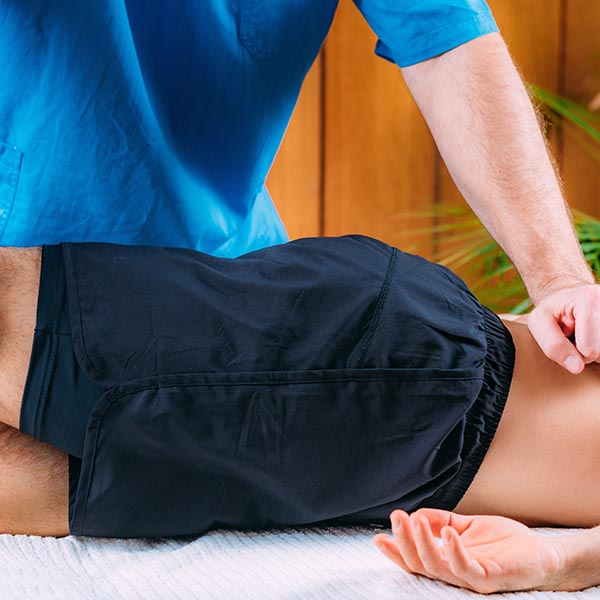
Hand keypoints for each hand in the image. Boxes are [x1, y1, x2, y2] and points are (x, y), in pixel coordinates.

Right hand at [373, 509, 568, 593]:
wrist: (542, 553)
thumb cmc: (504, 542)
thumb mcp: (465, 525)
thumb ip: (441, 520)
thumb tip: (414, 514)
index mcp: (447, 561)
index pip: (415, 560)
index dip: (395, 551)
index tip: (378, 537)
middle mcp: (455, 573)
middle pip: (420, 564)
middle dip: (403, 542)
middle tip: (395, 518)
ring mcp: (471, 578)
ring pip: (437, 567)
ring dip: (422, 543)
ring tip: (414, 520)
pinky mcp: (490, 578)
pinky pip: (466, 569)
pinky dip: (453, 550)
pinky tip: (447, 531)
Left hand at [528, 284, 599, 373]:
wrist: (569, 298)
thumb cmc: (552, 311)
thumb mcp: (539, 322)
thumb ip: (553, 345)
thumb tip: (577, 368)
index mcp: (589, 300)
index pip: (590, 350)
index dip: (575, 352)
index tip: (568, 337)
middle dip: (589, 351)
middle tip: (578, 336)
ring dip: (597, 349)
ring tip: (586, 335)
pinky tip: (595, 335)